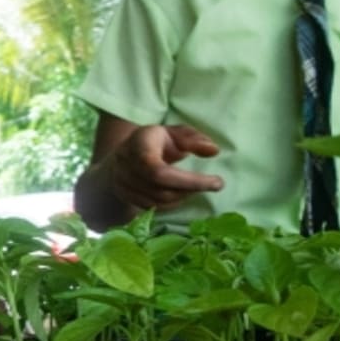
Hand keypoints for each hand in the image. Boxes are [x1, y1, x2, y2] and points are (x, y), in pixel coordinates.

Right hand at [107, 124, 224, 211]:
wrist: (122, 153)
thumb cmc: (154, 141)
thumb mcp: (173, 133)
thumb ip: (193, 139)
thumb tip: (214, 151)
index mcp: (138, 146)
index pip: (160, 171)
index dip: (189, 181)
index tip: (217, 182)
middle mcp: (126, 167)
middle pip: (161, 189)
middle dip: (190, 188)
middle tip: (215, 184)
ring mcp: (123, 185)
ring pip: (159, 201)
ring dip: (183, 196)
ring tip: (197, 186)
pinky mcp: (127, 198)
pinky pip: (154, 208)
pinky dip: (173, 203)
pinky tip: (183, 193)